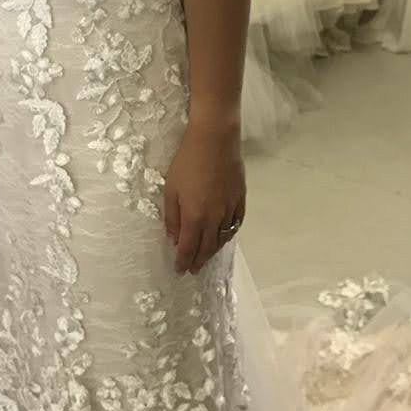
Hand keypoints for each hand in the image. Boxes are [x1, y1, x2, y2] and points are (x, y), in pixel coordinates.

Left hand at [164, 119, 245, 274]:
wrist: (215, 140)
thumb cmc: (187, 162)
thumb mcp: (171, 189)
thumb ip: (172, 216)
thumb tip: (174, 237)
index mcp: (194, 217)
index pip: (188, 247)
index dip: (183, 261)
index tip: (179, 270)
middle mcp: (214, 219)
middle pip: (207, 247)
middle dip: (198, 260)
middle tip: (193, 269)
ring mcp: (229, 210)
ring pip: (222, 238)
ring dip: (213, 250)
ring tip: (206, 257)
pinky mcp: (240, 200)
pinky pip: (235, 225)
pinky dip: (228, 235)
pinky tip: (223, 238)